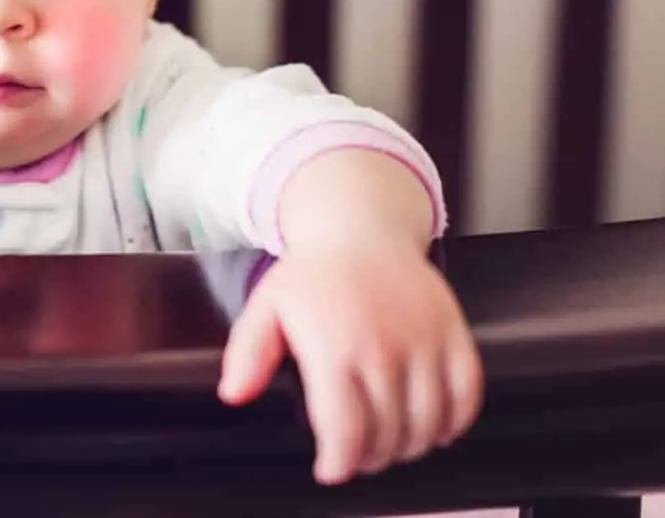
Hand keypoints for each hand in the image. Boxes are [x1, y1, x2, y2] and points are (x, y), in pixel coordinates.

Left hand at [216, 242, 482, 484]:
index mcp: (333, 347)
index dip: (340, 462)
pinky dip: (455, 421)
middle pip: (387, 434)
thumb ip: (247, 353)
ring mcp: (423, 341)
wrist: (361, 230)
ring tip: (392, 446)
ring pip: (427, 423)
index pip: (345, 431)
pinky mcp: (453, 332)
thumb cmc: (312, 274)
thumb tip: (234, 394)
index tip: (332, 469)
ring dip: (411, 446)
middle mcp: (383, 348)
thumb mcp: (266, 308)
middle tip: (358, 457)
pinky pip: (466, 394)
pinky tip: (436, 428)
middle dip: (371, 457)